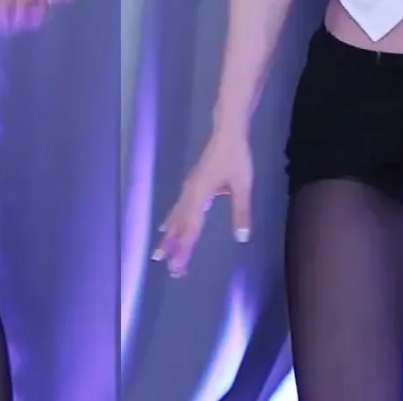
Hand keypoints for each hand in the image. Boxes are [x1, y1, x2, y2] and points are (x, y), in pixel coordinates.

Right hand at [153, 133, 252, 278]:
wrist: (227, 133)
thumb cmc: (236, 158)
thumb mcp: (243, 185)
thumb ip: (241, 211)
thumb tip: (242, 237)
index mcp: (199, 195)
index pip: (191, 229)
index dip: (184, 250)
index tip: (177, 267)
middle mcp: (189, 194)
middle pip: (180, 226)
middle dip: (174, 248)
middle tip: (169, 269)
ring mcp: (188, 189)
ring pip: (176, 218)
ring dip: (169, 237)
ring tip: (160, 254)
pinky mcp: (192, 186)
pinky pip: (178, 209)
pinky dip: (171, 222)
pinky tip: (166, 227)